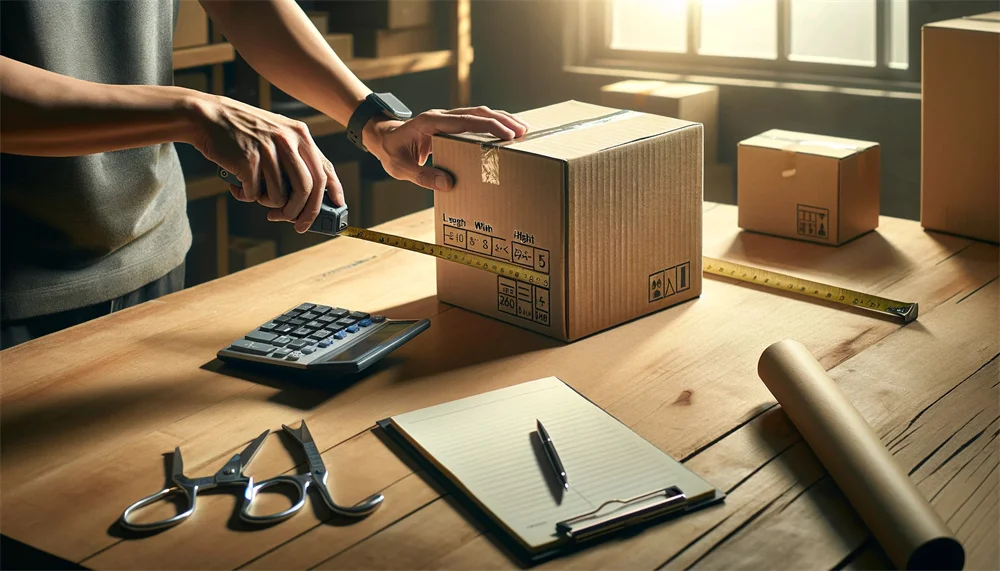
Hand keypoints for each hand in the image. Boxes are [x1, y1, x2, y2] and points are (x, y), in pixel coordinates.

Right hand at [188, 93, 344, 232]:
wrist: (206, 117)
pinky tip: (237, 185)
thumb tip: (309, 196)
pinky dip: (246, 196)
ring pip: (281, 196)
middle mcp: (288, 140)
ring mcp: (268, 150)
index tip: (337, 207)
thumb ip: (295, 158)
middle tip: (295, 224)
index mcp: (300, 134)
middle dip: (304, 213)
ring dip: (269, 204)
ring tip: (254, 193)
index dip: (334, 191)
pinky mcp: (248, 160)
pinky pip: (255, 194)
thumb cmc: (242, 132)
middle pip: (307, 188)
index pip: (325, 168)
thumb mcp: (276, 134)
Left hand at [362, 106, 527, 190]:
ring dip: (501, 119)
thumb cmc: (390, 151)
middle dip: (502, 120)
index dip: (488, 127)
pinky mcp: (450, 124)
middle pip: (477, 112)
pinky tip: (505, 132)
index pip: (465, 121)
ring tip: (522, 129)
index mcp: (430, 122)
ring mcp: (447, 118)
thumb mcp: (400, 168)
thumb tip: (448, 184)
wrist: (381, 137)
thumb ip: (422, 176)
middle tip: (523, 132)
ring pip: (479, 113)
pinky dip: (492, 125)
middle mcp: (441, 116)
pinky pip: (474, 121)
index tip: (507, 135)